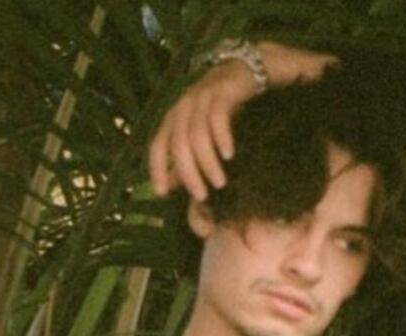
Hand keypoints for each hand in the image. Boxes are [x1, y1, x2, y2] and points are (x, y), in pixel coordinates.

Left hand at [148, 42, 337, 201]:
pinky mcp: (222, 91)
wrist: (248, 70)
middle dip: (188, 173)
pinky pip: (218, 117)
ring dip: (207, 162)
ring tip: (220, 183)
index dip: (156, 169)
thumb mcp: (201, 132)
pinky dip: (221, 138)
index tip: (162, 193)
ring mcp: (202, 96)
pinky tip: (230, 156)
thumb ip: (187, 156)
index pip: (157, 145)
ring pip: (197, 134)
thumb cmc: (223, 107)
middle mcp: (183, 106)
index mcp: (173, 117)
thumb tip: (173, 184)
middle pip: (179, 144)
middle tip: (202, 195)